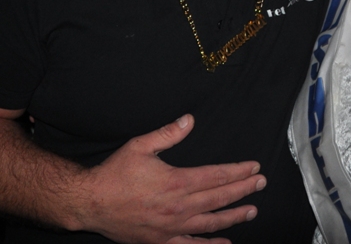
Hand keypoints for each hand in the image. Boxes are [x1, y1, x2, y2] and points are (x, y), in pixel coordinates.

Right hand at [76, 115, 265, 243]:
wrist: (90, 203)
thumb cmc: (114, 173)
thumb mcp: (140, 146)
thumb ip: (168, 133)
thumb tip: (190, 120)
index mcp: (176, 182)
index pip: (216, 176)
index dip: (238, 171)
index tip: (254, 167)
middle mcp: (178, 207)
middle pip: (219, 198)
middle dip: (244, 190)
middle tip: (261, 183)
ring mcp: (171, 227)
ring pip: (211, 223)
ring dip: (234, 216)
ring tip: (252, 211)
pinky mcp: (161, 241)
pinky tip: (225, 243)